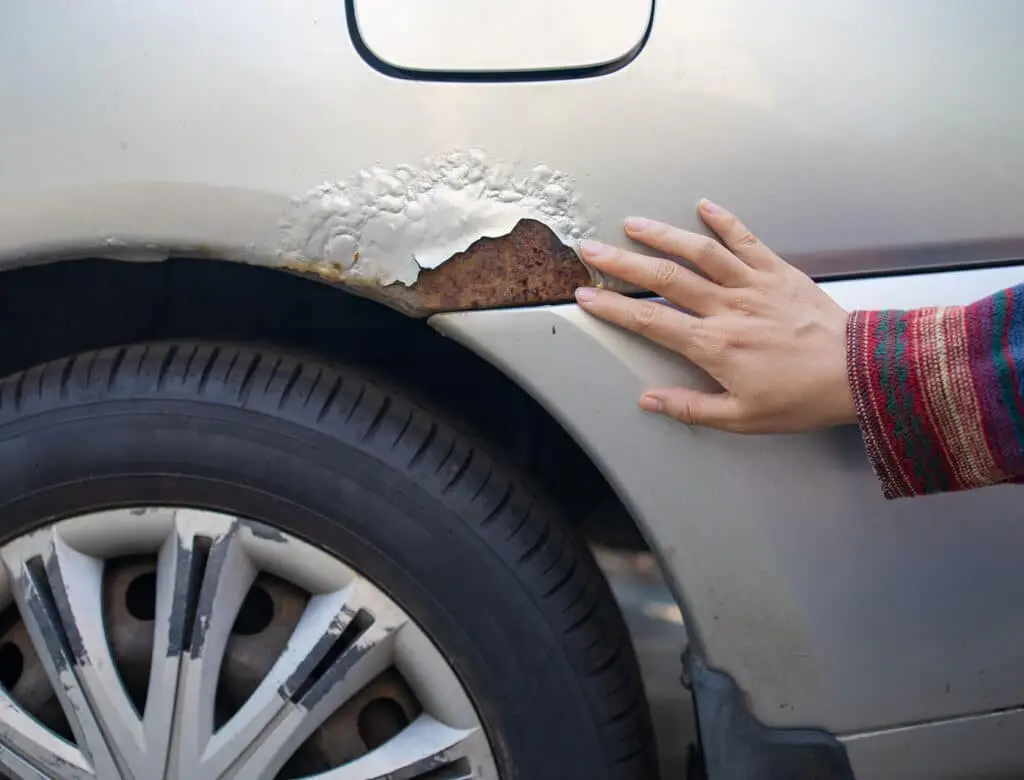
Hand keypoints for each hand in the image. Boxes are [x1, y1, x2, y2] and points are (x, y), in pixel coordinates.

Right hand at [574, 200, 855, 433]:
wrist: (859, 373)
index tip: (586, 296)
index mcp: (713, 346)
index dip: (612, 308)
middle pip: (664, 278)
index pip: (650, 320)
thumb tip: (649, 400)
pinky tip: (704, 207)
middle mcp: (727, 309)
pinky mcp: (778, 272)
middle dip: (622, 263)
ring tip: (633, 224)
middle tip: (592, 249)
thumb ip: (690, 407)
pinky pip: (746, 240)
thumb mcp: (741, 417)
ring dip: (663, 235)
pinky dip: (724, 220)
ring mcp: (753, 285)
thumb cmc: (802, 398)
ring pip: (699, 252)